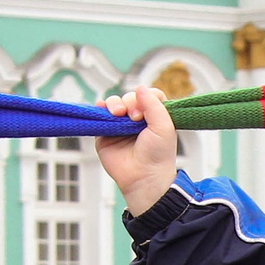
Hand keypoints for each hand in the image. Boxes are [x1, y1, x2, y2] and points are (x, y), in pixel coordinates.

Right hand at [96, 86, 181, 216]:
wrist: (144, 177)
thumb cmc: (158, 155)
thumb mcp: (164, 126)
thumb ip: (154, 105)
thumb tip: (140, 87)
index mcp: (154, 116)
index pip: (148, 95)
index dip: (145, 97)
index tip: (144, 111)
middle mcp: (136, 120)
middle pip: (129, 98)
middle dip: (129, 102)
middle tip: (135, 117)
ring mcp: (120, 126)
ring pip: (113, 103)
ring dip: (114, 103)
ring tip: (118, 114)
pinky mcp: (105, 134)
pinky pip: (99, 115)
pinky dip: (99, 109)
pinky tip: (102, 109)